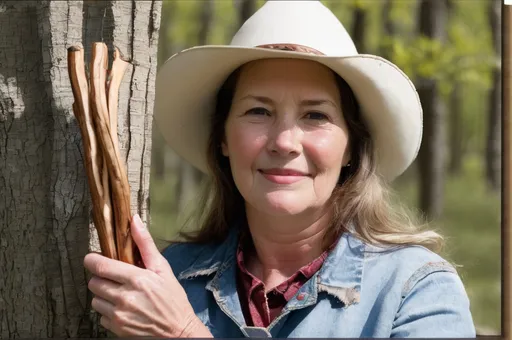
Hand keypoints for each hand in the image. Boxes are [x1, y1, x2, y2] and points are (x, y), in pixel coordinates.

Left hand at [83, 214, 211, 337]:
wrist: (178, 330)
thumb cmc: (172, 298)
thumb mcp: (163, 268)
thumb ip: (145, 244)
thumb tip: (134, 221)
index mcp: (136, 279)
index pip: (100, 266)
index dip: (92, 260)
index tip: (93, 258)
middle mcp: (124, 297)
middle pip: (94, 282)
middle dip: (102, 278)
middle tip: (115, 278)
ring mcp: (119, 315)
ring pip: (95, 300)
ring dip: (103, 295)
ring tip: (120, 294)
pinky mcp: (116, 329)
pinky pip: (101, 316)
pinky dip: (108, 311)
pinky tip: (123, 308)